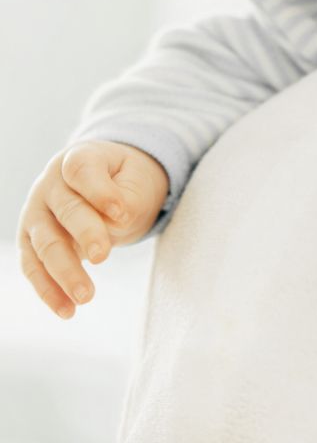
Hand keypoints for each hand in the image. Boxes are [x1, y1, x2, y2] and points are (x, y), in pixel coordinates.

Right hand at [16, 141, 168, 318]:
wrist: (108, 182)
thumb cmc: (124, 180)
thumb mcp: (134, 180)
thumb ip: (123, 199)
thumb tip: (111, 225)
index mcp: (78, 158)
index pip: (82, 170)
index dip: (100, 191)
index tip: (122, 213)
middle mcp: (50, 184)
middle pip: (66, 210)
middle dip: (85, 234)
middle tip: (103, 256)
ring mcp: (36, 213)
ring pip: (46, 244)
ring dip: (64, 272)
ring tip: (87, 296)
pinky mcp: (30, 241)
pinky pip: (34, 268)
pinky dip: (49, 290)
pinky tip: (67, 310)